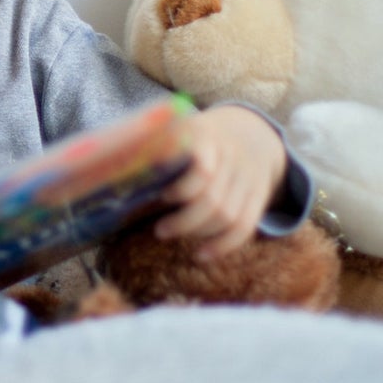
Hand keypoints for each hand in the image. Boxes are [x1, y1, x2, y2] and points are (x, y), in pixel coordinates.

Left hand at [153, 104, 286, 259]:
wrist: (249, 130)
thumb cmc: (197, 136)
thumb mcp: (178, 126)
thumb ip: (158, 143)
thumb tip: (124, 166)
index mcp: (208, 137)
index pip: (202, 170)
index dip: (182, 189)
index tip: (162, 196)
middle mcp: (232, 157)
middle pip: (213, 200)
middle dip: (184, 221)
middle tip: (159, 230)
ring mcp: (248, 178)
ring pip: (228, 216)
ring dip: (197, 232)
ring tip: (168, 233)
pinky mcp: (258, 197)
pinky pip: (245, 227)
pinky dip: (223, 245)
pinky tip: (201, 255)